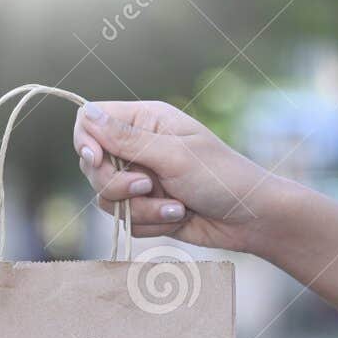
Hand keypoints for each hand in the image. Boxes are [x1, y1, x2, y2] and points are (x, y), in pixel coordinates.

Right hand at [72, 101, 284, 253]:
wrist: (251, 218)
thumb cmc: (221, 177)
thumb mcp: (173, 155)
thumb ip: (127, 139)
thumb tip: (86, 114)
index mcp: (145, 120)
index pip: (90, 120)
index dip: (86, 142)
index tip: (98, 160)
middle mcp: (138, 147)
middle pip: (92, 165)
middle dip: (117, 184)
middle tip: (147, 186)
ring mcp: (141, 179)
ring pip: (107, 197)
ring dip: (141, 209)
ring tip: (176, 207)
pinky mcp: (146, 207)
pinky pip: (126, 220)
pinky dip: (151, 223)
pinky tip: (179, 217)